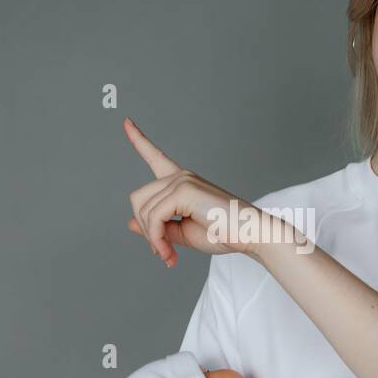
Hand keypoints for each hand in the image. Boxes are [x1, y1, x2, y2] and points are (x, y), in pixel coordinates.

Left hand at [122, 117, 268, 266]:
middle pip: (138, 198)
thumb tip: (132, 222)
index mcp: (182, 182)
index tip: (126, 122)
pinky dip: (157, 239)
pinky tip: (169, 253)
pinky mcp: (185, 191)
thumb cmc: (224, 233)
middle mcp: (181, 176)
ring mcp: (183, 181)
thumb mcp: (183, 232)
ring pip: (144, 211)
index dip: (138, 140)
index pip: (155, 157)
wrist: (251, 235)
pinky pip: (155, 218)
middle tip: (162, 252)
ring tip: (169, 255)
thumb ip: (159, 226)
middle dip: (146, 228)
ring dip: (153, 239)